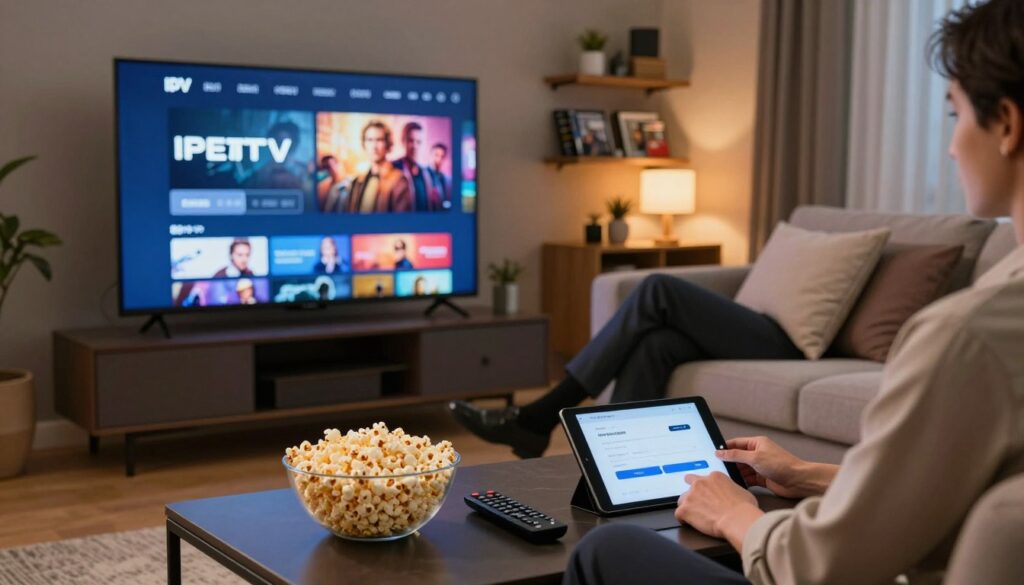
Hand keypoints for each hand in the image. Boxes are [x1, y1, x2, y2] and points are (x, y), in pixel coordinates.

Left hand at [675, 472, 761, 549]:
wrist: (738, 519)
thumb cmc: (744, 508)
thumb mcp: (742, 491)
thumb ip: (731, 489)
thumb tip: (733, 495)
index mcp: (715, 477)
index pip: (705, 479)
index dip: (706, 488)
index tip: (708, 494)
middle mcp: (701, 483)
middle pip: (689, 483)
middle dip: (692, 492)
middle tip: (697, 501)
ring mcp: (691, 495)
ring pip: (682, 500)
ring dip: (688, 507)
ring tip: (696, 516)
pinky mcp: (685, 509)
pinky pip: (678, 514)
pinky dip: (683, 519)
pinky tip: (689, 523)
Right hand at [715, 436, 835, 498]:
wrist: (798, 481)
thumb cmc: (781, 464)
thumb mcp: (755, 457)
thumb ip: (736, 455)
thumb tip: (720, 452)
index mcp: (757, 443)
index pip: (736, 443)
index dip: (725, 448)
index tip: (713, 453)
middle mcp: (758, 454)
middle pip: (738, 457)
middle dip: (729, 463)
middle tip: (717, 469)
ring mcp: (760, 466)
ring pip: (742, 469)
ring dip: (735, 474)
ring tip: (724, 479)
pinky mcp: (762, 478)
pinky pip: (748, 479)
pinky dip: (742, 482)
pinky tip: (735, 486)